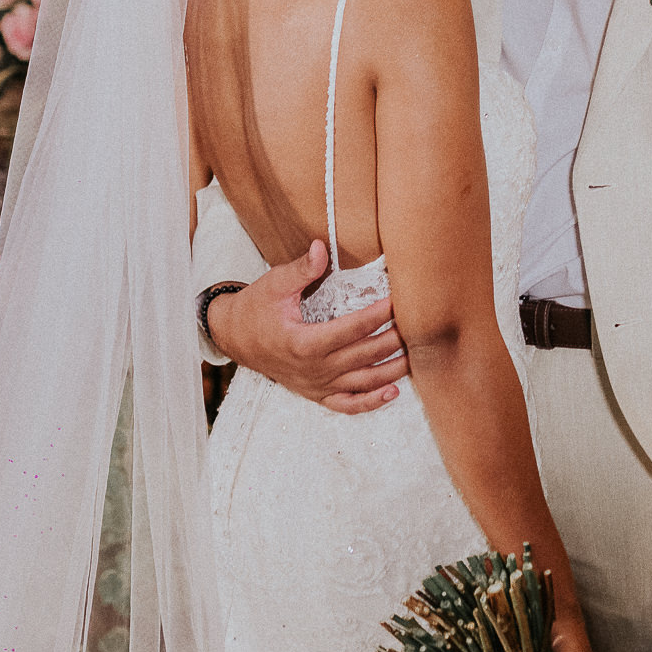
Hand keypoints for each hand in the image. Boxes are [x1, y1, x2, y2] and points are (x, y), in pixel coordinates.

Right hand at [207, 242, 408, 413]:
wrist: (233, 337)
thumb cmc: (255, 309)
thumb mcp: (275, 284)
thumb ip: (302, 269)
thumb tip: (321, 247)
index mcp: (305, 342)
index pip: (353, 328)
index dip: (378, 314)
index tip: (398, 300)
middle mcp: (314, 369)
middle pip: (365, 354)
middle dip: (394, 338)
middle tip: (418, 322)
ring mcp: (316, 385)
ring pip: (363, 382)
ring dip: (392, 370)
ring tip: (416, 354)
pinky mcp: (316, 394)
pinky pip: (347, 405)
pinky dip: (371, 402)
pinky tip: (392, 392)